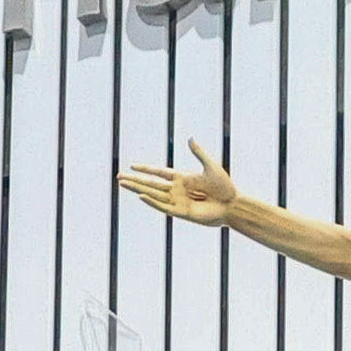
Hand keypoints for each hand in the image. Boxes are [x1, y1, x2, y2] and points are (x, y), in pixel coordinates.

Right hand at [114, 140, 251, 227]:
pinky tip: (141, 195)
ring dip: (138, 189)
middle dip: (135, 181)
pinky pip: (163, 207)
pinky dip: (152, 201)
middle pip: (151, 184)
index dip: (146, 169)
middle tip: (119, 177)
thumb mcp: (211, 166)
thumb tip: (190, 139)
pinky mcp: (181, 212)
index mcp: (183, 178)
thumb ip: (199, 153)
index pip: (159, 173)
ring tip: (123, 184)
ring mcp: (178, 201)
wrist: (232, 204)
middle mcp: (177, 190)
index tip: (132, 166)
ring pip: (153, 194)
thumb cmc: (225, 186)